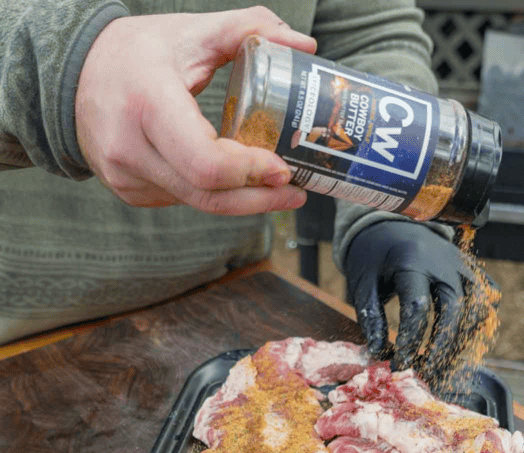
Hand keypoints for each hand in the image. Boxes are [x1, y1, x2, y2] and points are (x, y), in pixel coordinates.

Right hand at [75, 6, 315, 214]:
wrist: (71, 72)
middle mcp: (128, 146)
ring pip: (198, 203)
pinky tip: (236, 183)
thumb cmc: (138, 51)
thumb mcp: (191, 32)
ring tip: (277, 189)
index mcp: (147, 103)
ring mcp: (124, 174)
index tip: (283, 168)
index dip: (250, 174)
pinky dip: (214, 195)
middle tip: (295, 189)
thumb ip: (250, 29)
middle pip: (207, 195)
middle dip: (258, 198)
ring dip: (243, 201)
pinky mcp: (127, 190)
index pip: (205, 162)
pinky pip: (182, 200)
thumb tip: (304, 44)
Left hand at [345, 221, 477, 370]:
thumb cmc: (374, 255)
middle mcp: (444, 262)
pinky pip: (488, 297)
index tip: (400, 364)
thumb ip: (370, 318)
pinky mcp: (472, 269)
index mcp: (412, 261)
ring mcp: (463, 265)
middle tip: (426, 372)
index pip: (418, 308)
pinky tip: (460, 338)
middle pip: (455, 310)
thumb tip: (379, 354)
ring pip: (477, 307)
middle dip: (442, 347)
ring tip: (442, 361)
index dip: (411, 341)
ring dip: (462, 338)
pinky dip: (479, 321)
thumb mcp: (362, 283)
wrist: (392, 222)